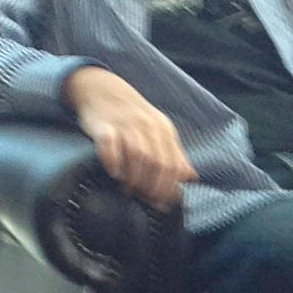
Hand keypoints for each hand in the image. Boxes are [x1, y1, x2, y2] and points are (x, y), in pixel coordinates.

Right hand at [64, 67, 195, 209]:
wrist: (101, 89)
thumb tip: (191, 177)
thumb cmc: (132, 116)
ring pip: (136, 157)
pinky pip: (110, 146)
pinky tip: (113, 173)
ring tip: (128, 190)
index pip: (173, 164)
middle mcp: (147, 125)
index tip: (161, 203)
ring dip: (133, 179)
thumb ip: (175, 153)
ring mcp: (125, 124)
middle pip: (156, 164)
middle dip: (152, 187)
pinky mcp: (104, 125)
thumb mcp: (158, 130)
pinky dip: (112, 163)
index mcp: (164, 129)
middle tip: (144, 199)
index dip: (168, 188)